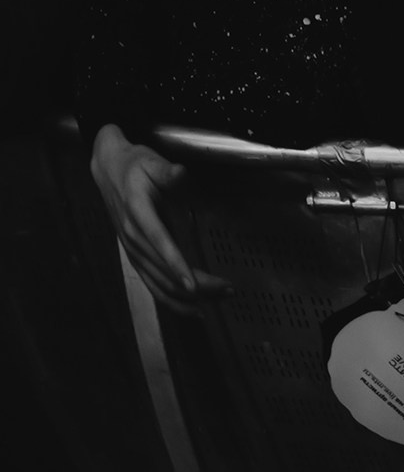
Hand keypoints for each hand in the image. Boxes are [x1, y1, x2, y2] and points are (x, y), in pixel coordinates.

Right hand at [90, 125, 229, 314]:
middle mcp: (132, 237)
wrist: (108, 170)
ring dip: (186, 297)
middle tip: (226, 290)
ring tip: (217, 302)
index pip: (159, 243)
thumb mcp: (152, 162)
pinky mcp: (135, 256)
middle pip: (163, 269)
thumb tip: (181, 173)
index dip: (176, 264)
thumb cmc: (134, 166)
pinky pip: (152, 284)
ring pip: (157, 283)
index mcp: (138, 213)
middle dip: (195, 285)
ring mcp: (132, 250)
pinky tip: (192, 309)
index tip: (193, 283)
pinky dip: (171, 300)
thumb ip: (168, 172)